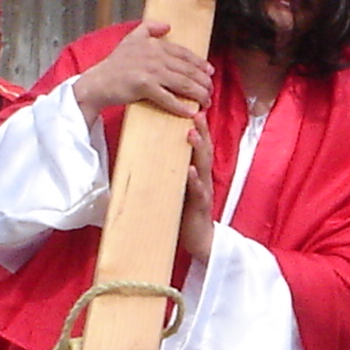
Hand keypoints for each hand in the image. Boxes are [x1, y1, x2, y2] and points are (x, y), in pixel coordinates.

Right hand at [74, 19, 212, 118]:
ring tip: (206, 103)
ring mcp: (150, 71)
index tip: (211, 72)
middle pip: (188, 70)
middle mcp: (155, 56)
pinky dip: (181, 106)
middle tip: (211, 91)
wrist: (98, 82)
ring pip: (183, 84)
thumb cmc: (115, 64)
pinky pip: (168, 98)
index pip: (185, 54)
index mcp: (154, 45)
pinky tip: (190, 112)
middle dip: (203, 82)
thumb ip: (149, 27)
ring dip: (198, 95)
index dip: (200, 64)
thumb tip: (168, 25)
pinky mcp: (144, 86)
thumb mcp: (131, 38)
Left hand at [180, 114, 215, 262]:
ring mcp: (204, 192)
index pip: (198, 146)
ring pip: (203, 166)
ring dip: (198, 149)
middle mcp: (203, 179)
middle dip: (201, 130)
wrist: (200, 242)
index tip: (190, 107)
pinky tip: (190, 171)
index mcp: (198, 173)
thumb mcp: (175, 189)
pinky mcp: (201, 207)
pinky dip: (195, 181)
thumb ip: (168, 174)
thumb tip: (146, 157)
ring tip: (191, 133)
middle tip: (195, 111)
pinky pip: (199, 192)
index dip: (196, 127)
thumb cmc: (186, 214)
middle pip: (204, 150)